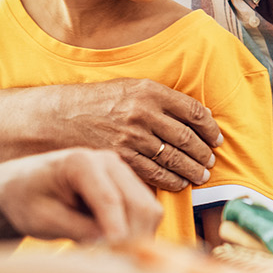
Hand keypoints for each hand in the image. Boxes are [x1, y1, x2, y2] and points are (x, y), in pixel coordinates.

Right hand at [0, 78, 221, 191]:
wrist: (56, 118)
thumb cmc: (95, 103)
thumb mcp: (128, 89)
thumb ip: (160, 99)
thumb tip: (195, 113)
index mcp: (149, 90)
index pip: (194, 111)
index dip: (210, 127)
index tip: (216, 138)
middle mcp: (143, 112)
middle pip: (188, 137)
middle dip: (204, 152)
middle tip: (212, 161)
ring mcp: (131, 137)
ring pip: (175, 158)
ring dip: (192, 169)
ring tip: (201, 175)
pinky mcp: (121, 158)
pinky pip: (155, 174)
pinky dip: (172, 180)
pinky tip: (180, 183)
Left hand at [0, 148, 164, 245]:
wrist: (22, 185)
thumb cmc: (26, 200)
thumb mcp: (42, 220)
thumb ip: (76, 229)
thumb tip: (113, 245)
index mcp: (80, 162)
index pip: (109, 200)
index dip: (117, 231)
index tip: (119, 259)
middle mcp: (108, 161)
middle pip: (140, 205)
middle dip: (133, 239)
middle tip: (116, 270)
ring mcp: (122, 172)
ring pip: (149, 211)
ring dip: (138, 239)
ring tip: (113, 261)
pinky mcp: (129, 187)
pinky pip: (145, 215)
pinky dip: (137, 235)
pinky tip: (115, 251)